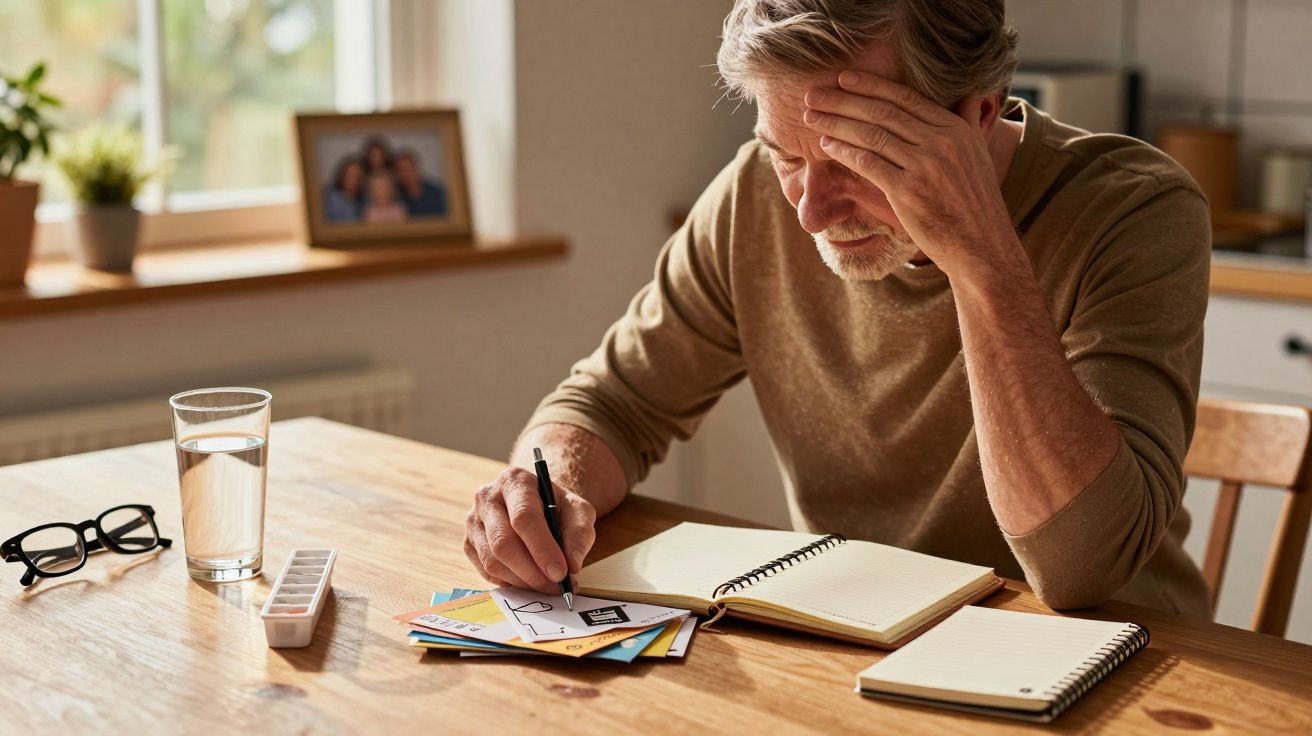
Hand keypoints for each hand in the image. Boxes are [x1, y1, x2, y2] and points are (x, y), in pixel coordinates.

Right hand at [463, 466, 596, 592]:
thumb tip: (572, 564)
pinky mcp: (469, 543)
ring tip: (547, 585)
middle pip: (503, 543)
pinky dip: (510, 583)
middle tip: (557, 587)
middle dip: (532, 572)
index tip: (560, 573)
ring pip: (492, 561)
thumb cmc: (557, 506)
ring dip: (523, 581)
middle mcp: (487, 498)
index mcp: (515, 481)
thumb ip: (580, 534)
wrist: (536, 503)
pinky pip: (486, 572)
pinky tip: (529, 580)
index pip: (524, 518)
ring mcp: (474, 521)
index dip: (542, 549)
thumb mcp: (579, 511)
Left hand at [802, 71, 1017, 276]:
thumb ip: (970, 122)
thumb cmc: (975, 203)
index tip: (844, 78)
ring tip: (811, 117)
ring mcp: (924, 166)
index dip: (871, 85)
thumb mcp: (980, 154)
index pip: (905, 97)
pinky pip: (868, 162)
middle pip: (882, 112)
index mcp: (955, 128)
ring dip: (836, 123)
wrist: (981, 246)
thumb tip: (973, 94)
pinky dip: (844, 150)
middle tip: (814, 93)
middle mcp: (941, 141)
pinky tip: (826, 145)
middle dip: (843, 100)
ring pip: (871, 134)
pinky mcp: (907, 191)